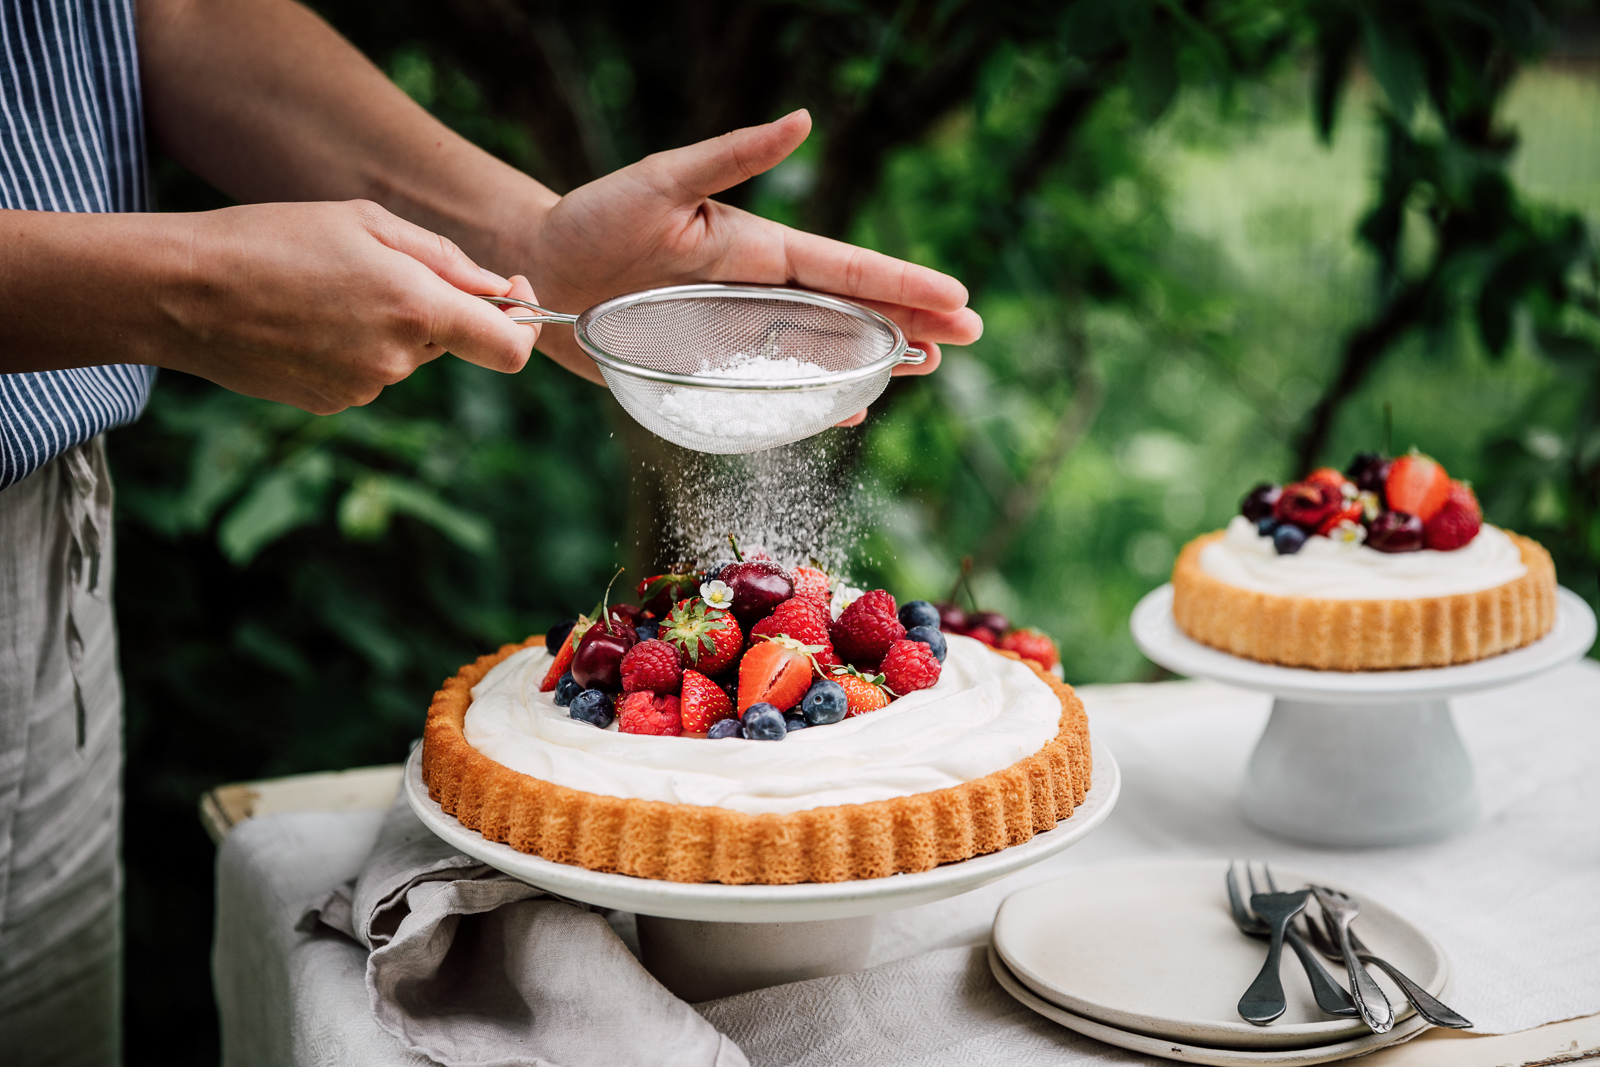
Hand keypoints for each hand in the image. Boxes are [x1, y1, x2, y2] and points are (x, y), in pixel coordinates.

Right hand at [162, 200, 538, 413]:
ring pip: (406, 357)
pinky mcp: (331, 404)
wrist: (181, 291)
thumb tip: (498, 288)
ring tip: (325, 289)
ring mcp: (364, 389)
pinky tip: (304, 319)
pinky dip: (353, 348)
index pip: (509, 348)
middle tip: (377, 268)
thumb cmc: (272, 239)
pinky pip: (366, 374)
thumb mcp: (365, 221)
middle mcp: (398, 360)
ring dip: (389, 326)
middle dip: (435, 309)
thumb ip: (443, 258)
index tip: (513, 297)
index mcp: (417, 307)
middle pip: (451, 342)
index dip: (524, 326)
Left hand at [515, 111, 981, 403]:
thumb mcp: (661, 182)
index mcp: (757, 248)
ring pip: (825, 349)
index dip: (902, 284)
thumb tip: (802, 120)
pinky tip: (851, 408)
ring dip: (877, 358)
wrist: (543, 269)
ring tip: (926, 367)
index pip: (846, 267)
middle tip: (966, 337)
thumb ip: (732, 155)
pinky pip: (778, 385)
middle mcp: (757, 291)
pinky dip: (818, 397)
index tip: (956, 297)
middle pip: (851, 310)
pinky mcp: (712, 365)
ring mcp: (738, 331)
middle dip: (910, 321)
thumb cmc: (593, 220)